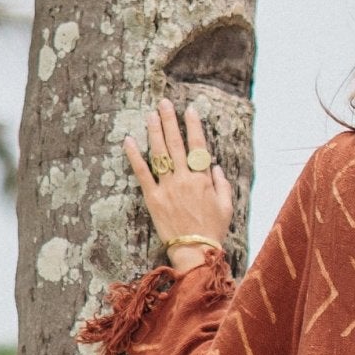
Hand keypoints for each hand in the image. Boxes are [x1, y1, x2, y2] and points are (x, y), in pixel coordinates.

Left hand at [123, 98, 234, 270]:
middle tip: (164, 103)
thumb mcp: (226, 207)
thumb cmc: (213, 231)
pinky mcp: (153, 198)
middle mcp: (184, 179)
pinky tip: (129, 141)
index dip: (193, 126)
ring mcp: (167, 188)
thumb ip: (222, 185)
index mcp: (203, 180)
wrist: (195, 252)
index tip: (189, 110)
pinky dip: (134, 156)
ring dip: (154, 131)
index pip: (198, 146)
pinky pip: (142, 173)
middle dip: (170, 121)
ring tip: (150, 115)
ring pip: (159, 153)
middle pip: (176, 144)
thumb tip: (216, 168)